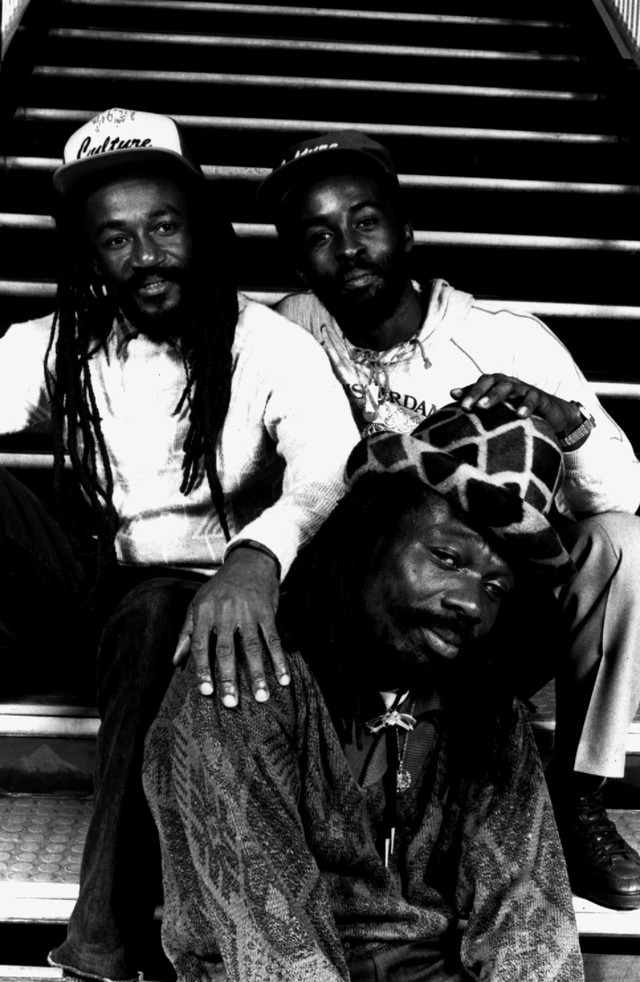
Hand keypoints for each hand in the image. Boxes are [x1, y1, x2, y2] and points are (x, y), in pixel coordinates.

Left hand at [172, 546, 288, 706]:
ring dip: (258, 674)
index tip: (207, 692)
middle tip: (231, 703)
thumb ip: (187, 633)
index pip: (200, 644)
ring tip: (262, 697)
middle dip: (228, 678)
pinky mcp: (267, 612)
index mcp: (204, 612)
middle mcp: (225, 612)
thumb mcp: (198, 604)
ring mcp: (248, 612)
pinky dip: (279, 659)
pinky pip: (273, 639)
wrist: (248, 563)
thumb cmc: (219, 588)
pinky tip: (283, 678)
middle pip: (226, 649)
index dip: (202, 669)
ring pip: (253, 647)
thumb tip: (176, 662)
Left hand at [450, 374, 582, 436]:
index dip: (467, 390)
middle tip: (466, 406)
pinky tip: (519, 415)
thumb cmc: (517, 407)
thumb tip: (451, 392)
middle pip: (491, 382)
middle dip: (477, 393)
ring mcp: (524, 389)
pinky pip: (533, 399)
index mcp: (496, 385)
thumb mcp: (498, 406)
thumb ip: (476, 399)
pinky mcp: (540, 398)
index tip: (454, 398)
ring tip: (483, 407)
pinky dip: (526, 405)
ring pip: (509, 387)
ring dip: (495, 396)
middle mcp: (508, 384)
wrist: (551, 411)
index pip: (479, 384)